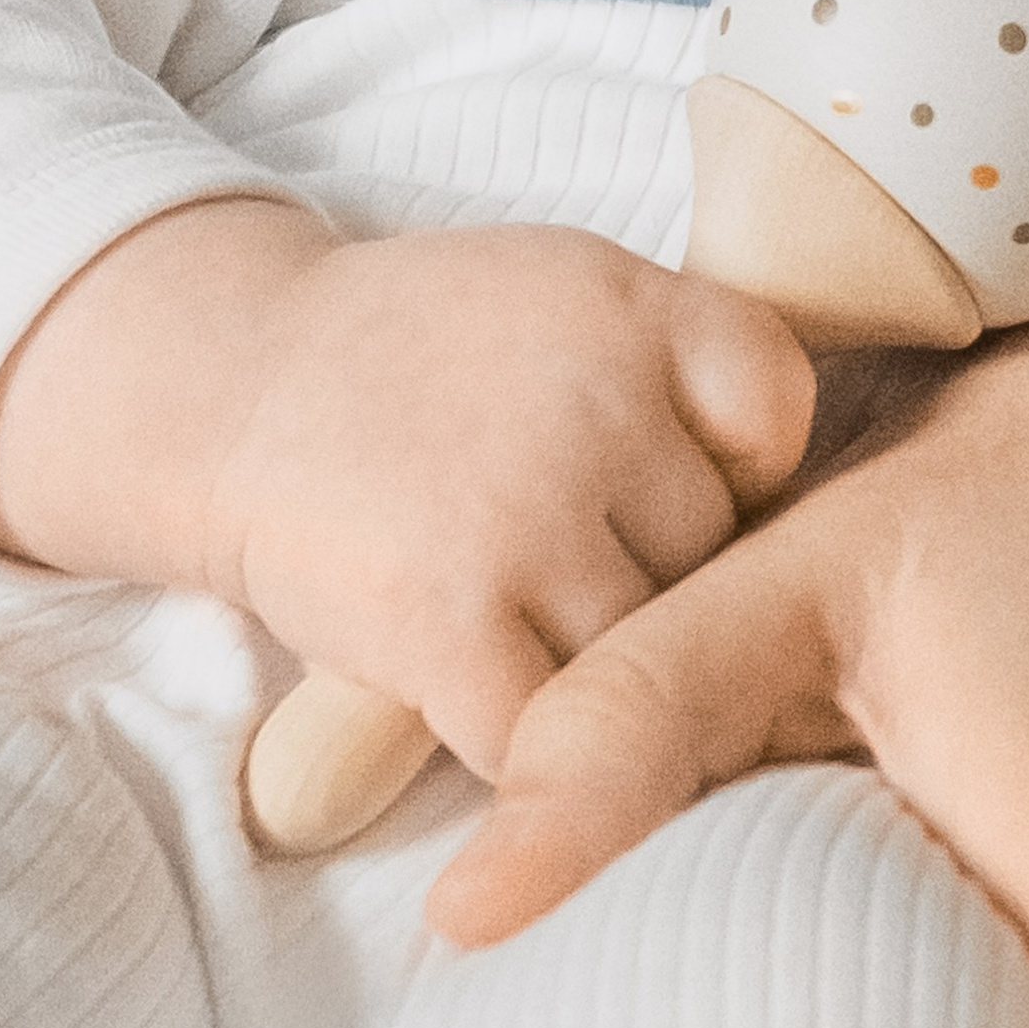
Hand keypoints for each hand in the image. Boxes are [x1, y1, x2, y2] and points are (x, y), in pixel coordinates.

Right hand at [0, 202, 817, 777]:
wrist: (227, 386)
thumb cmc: (422, 360)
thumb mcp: (570, 292)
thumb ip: (682, 366)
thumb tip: (802, 514)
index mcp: (629, 305)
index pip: (775, 411)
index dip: (740, 467)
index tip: (677, 479)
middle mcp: (591, 402)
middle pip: (713, 550)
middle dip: (659, 573)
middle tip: (572, 558)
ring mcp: (522, 518)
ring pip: (647, 651)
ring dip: (598, 664)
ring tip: (524, 618)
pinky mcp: (446, 626)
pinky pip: (551, 730)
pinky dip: (527, 735)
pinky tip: (479, 682)